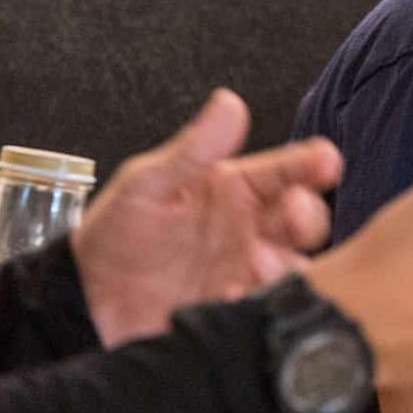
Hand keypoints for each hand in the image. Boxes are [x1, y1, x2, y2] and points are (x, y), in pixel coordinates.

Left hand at [73, 89, 341, 345]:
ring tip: (260, 260)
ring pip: (292, 264)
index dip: (310, 163)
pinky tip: (238, 295)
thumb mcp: (146, 185)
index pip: (284, 170)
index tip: (325, 160)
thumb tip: (229, 103)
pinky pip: (263, 306)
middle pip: (301, 217)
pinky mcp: (236, 310)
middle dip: (308, 213)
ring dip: (288, 262)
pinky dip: (260, 301)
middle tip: (295, 211)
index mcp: (235, 189)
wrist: (87, 300)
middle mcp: (250, 228)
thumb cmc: (115, 234)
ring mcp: (246, 271)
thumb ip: (191, 150)